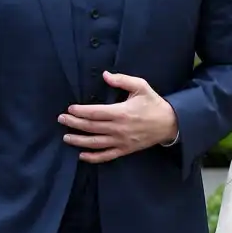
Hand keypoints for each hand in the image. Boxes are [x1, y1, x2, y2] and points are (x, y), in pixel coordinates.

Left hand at [59, 71, 178, 163]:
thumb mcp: (141, 86)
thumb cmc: (153, 104)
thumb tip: (105, 75)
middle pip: (91, 127)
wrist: (169, 124)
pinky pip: (106, 155)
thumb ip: (122, 80)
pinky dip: (93, 157)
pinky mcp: (125, 150)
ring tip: (66, 137)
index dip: (80, 111)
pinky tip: (82, 155)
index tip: (70, 109)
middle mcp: (119, 128)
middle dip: (74, 124)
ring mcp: (121, 141)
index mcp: (121, 112)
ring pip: (95, 143)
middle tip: (61, 120)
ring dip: (79, 141)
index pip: (95, 112)